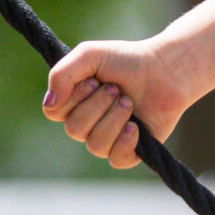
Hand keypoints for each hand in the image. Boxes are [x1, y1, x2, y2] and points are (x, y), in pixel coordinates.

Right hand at [41, 39, 194, 170]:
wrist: (165, 69)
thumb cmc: (127, 60)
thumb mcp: (90, 55)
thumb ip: (62, 73)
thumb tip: (50, 103)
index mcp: (74, 102)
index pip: (54, 112)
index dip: (74, 97)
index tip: (94, 80)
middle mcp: (87, 123)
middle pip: (74, 129)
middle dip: (99, 104)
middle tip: (118, 88)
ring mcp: (107, 139)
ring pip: (95, 145)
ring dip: (115, 118)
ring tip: (130, 102)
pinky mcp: (129, 151)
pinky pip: (116, 159)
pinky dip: (126, 140)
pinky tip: (136, 126)